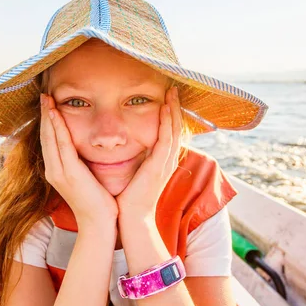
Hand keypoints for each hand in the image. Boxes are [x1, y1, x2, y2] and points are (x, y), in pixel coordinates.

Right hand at [40, 94, 118, 227]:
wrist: (99, 224)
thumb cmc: (97, 203)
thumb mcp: (85, 179)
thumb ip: (81, 164)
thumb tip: (85, 150)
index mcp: (56, 171)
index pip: (49, 141)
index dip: (47, 122)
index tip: (47, 104)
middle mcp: (52, 170)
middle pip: (45, 136)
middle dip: (44, 114)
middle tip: (43, 94)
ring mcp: (58, 172)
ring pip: (50, 137)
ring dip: (47, 116)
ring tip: (46, 98)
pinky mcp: (69, 173)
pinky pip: (61, 145)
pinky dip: (57, 128)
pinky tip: (54, 114)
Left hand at [116, 86, 182, 218]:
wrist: (132, 217)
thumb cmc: (130, 197)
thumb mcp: (137, 172)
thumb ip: (138, 158)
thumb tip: (130, 144)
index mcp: (163, 161)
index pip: (170, 132)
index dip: (170, 114)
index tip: (167, 97)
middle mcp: (168, 160)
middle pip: (176, 127)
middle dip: (175, 107)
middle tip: (173, 88)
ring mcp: (165, 162)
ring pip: (174, 129)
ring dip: (173, 109)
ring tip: (172, 91)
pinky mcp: (159, 166)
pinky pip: (166, 138)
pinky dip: (167, 122)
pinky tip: (165, 107)